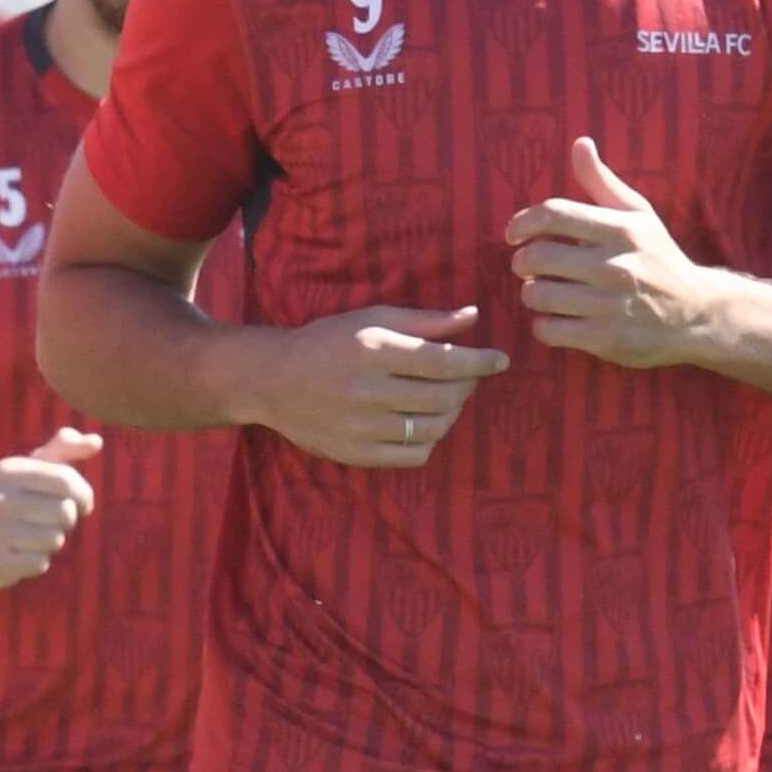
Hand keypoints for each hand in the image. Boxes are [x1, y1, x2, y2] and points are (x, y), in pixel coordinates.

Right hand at [0, 428, 100, 586]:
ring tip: (32, 537)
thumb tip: (97, 441)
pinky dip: (37, 562)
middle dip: (66, 521)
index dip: (84, 495)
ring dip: (52, 542)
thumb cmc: (12, 500)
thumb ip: (64, 449)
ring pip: (54, 540)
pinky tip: (20, 555)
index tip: (82, 503)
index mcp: (10, 471)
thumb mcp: (31, 468)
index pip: (65, 480)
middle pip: (64, 512)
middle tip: (52, 521)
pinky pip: (39, 563)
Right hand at [244, 301, 509, 470]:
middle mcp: (367, 390)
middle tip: (468, 378)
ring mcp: (360, 427)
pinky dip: (430, 441)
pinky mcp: (355, 453)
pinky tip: (425, 424)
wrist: (272, 381)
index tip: (500, 360)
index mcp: (374, 350)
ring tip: (448, 400)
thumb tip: (473, 316)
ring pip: (432, 428)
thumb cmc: (326, 342)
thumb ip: (424, 320)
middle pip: (443, 396)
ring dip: (452, 413)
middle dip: (467, 386)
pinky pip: (412, 455)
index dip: (479, 362)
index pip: (443, 361)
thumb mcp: (372, 319)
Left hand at [507, 137, 711, 366]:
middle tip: (529, 266)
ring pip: (538, 295)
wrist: (695, 313)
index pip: (554, 214)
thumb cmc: (658, 257)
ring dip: (531, 293)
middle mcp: (616, 265)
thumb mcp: (637, 214)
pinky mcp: (607, 338)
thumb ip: (602, 181)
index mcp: (622, 229)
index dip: (523, 222)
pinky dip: (544, 325)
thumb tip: (580, 143)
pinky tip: (557, 318)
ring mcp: (611, 304)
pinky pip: (550, 329)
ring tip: (544, 291)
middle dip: (523, 261)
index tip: (514, 233)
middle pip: (538, 256)